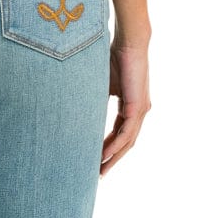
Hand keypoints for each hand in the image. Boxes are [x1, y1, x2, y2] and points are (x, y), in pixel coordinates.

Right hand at [101, 40, 150, 174]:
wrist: (129, 42)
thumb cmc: (114, 58)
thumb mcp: (102, 85)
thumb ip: (94, 100)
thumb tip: (76, 109)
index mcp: (131, 107)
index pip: (120, 134)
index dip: (108, 148)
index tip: (96, 161)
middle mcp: (139, 111)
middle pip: (126, 143)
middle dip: (111, 160)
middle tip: (98, 175)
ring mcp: (141, 110)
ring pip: (127, 141)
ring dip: (113, 157)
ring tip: (100, 170)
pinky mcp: (138, 106)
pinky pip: (127, 132)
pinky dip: (115, 145)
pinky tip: (105, 155)